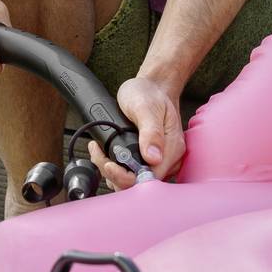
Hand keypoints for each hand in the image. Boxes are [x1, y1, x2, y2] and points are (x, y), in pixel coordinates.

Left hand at [103, 69, 185, 188]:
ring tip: (99, 151)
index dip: (126, 176)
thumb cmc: (150, 94)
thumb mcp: (146, 108)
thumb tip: (153, 157)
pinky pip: (129, 173)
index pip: (150, 178)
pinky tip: (104, 154)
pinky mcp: (146, 160)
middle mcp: (167, 159)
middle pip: (138, 184)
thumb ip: (151, 132)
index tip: (109, 164)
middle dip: (114, 174)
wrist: (152, 87)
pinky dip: (113, 167)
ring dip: (110, 171)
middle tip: (99, 153)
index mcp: (172, 149)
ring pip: (131, 181)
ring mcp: (157, 161)